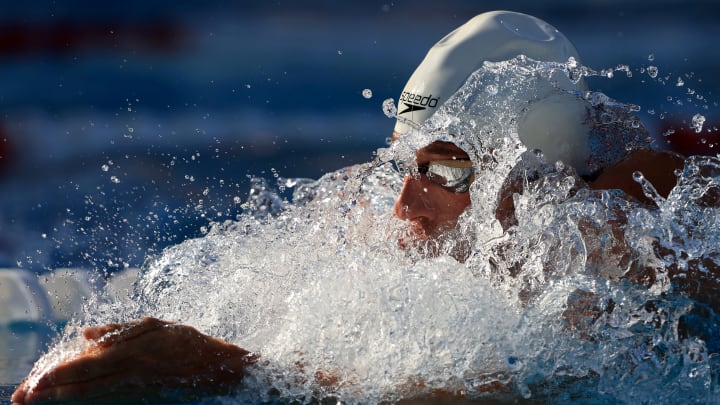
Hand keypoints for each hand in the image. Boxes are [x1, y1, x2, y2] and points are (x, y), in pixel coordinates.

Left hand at [12, 317, 256, 403]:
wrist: (214, 368)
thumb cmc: (186, 342)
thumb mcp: (154, 325)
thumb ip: (119, 330)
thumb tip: (86, 334)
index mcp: (133, 352)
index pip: (88, 366)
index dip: (59, 374)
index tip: (34, 380)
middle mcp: (130, 374)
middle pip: (83, 387)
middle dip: (50, 393)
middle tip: (22, 398)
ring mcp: (134, 390)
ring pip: (90, 398)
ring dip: (61, 400)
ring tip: (36, 401)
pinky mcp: (139, 399)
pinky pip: (105, 400)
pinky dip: (84, 401)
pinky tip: (69, 401)